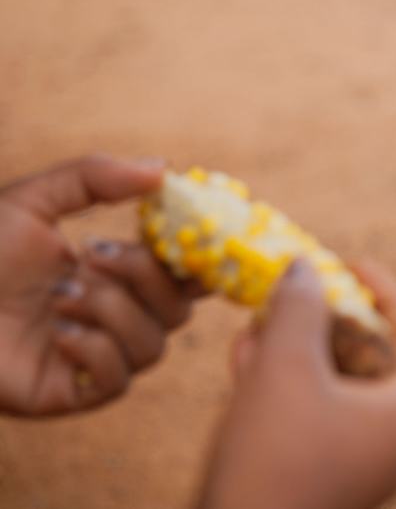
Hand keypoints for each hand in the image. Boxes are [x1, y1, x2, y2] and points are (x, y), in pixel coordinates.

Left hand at [0, 155, 196, 415]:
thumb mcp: (31, 202)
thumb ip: (95, 177)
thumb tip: (162, 168)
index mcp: (117, 276)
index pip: (183, 274)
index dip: (198, 258)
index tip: (190, 233)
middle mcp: (117, 319)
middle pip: (179, 308)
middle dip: (143, 275)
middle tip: (91, 254)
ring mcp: (99, 358)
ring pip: (153, 343)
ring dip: (111, 311)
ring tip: (57, 295)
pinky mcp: (76, 393)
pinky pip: (119, 378)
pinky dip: (95, 349)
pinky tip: (57, 333)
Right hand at [199, 259, 395, 508]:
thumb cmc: (270, 457)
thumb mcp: (283, 367)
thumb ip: (299, 308)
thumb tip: (305, 268)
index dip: (387, 293)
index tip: (353, 265)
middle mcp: (392, 444)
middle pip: (375, 362)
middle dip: (331, 320)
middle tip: (301, 291)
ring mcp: (357, 466)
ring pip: (336, 389)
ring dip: (301, 348)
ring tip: (263, 318)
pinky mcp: (321, 480)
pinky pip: (313, 418)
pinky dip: (287, 385)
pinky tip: (247, 357)